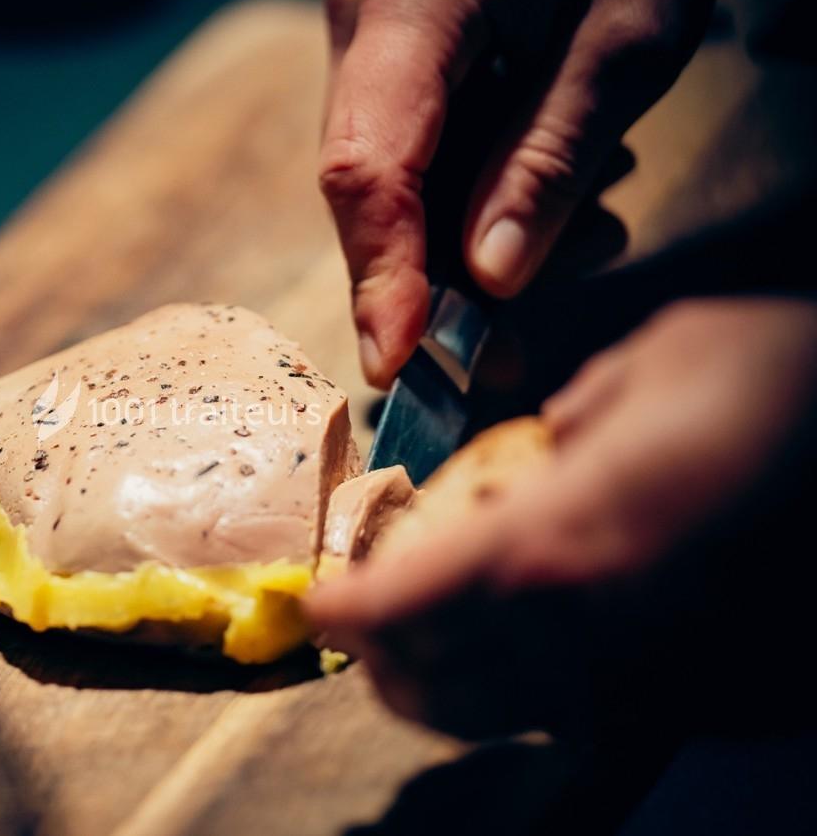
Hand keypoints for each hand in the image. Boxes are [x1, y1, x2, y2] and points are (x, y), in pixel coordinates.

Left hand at [306, 298, 816, 736]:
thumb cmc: (791, 389)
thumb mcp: (657, 362)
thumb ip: (562, 424)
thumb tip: (523, 461)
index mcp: (562, 545)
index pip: (405, 604)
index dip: (345, 608)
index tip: (313, 597)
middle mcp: (595, 638)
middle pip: (440, 684)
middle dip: (382, 654)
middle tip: (359, 612)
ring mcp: (654, 686)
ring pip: (503, 715)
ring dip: (441, 682)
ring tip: (420, 635)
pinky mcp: (707, 707)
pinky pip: (584, 719)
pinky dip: (526, 693)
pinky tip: (529, 647)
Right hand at [321, 0, 715, 386]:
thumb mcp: (629, 32)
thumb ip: (553, 157)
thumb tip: (495, 276)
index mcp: (408, 8)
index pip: (366, 166)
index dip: (380, 274)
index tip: (399, 360)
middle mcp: (361, 18)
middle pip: (368, 180)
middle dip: (437, 272)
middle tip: (519, 334)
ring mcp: (368, 24)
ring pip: (389, 168)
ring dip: (470, 228)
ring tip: (588, 230)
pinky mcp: (391, 34)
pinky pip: (412, 133)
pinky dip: (473, 180)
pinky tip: (558, 180)